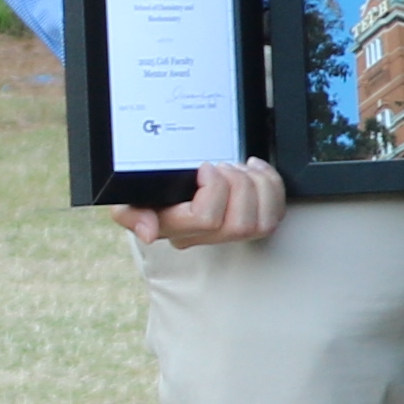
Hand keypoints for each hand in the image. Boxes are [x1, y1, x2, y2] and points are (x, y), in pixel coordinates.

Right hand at [111, 159, 288, 250]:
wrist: (165, 184)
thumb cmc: (147, 193)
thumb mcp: (127, 200)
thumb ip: (130, 216)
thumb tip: (149, 233)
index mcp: (175, 228)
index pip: (206, 219)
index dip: (214, 188)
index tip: (204, 167)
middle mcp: (203, 236)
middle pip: (240, 224)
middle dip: (239, 185)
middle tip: (225, 166)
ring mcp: (229, 233)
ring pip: (262, 223)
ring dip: (258, 186)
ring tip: (241, 168)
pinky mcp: (252, 223)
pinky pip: (275, 214)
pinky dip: (272, 186)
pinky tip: (256, 170)